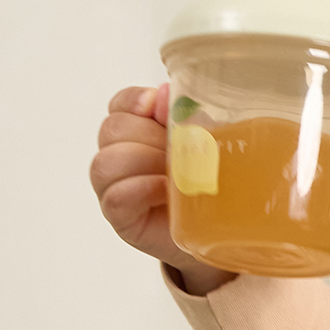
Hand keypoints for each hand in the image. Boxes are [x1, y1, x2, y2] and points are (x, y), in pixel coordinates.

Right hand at [89, 84, 233, 294]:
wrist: (221, 236)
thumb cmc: (214, 187)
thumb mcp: (210, 146)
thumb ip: (190, 119)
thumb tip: (167, 93)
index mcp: (140, 131)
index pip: (121, 104)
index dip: (137, 101)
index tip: (160, 107)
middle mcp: (120, 155)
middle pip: (114, 129)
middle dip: (150, 136)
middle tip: (182, 153)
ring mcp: (115, 187)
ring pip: (108, 161)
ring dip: (145, 162)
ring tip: (175, 175)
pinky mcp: (120, 217)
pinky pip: (115, 196)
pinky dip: (141, 188)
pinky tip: (165, 191)